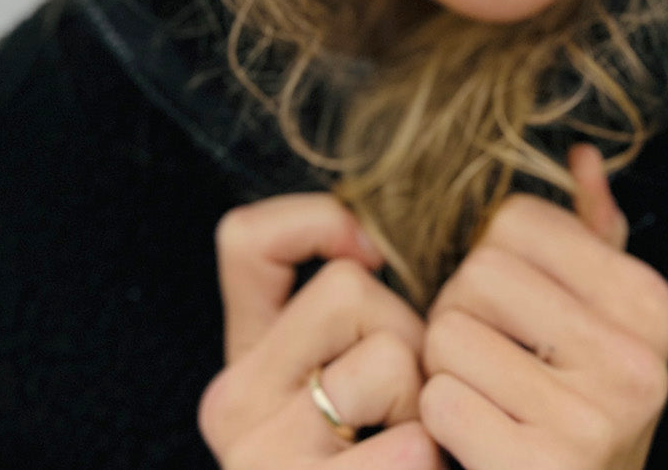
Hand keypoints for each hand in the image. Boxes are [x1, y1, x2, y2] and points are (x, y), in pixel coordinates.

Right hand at [197, 191, 443, 465]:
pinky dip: (437, 462)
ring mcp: (262, 463)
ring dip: (427, 400)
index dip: (315, 223)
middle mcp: (230, 411)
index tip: (367, 257)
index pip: (245, 241)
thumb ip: (345, 309)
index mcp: (239, 369)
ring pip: (391, 354)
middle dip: (405, 335)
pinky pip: (414, 439)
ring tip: (410, 455)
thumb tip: (364, 241)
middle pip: (350, 290)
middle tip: (398, 410)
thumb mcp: (356, 384)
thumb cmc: (388, 464)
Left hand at [417, 142, 667, 469]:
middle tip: (485, 363)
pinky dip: (439, 422)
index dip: (491, 261)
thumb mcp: (597, 328)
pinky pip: (440, 402)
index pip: (517, 220)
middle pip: (479, 273)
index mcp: (651, 305)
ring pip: (448, 334)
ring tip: (480, 400)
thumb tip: (581, 156)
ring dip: (443, 370)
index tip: (513, 315)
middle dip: (459, 315)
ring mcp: (594, 421)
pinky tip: (473, 442)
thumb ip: (591, 241)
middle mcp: (636, 360)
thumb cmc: (571, 414)